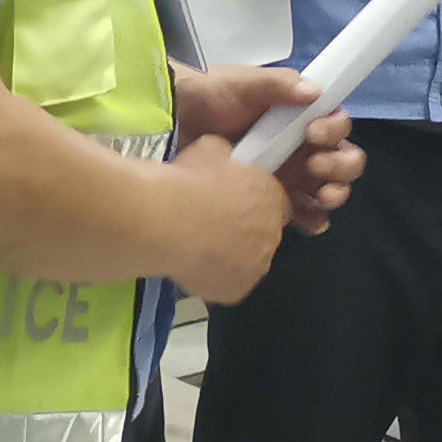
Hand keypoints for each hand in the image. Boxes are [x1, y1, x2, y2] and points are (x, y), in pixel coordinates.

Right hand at [156, 138, 295, 304]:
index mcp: (272, 198)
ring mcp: (255, 267)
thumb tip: (225, 161)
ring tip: (197, 245)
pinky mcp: (235, 291)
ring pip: (247, 261)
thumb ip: (228, 160)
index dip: (252, 202)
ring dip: (230, 255)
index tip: (231, 201)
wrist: (166, 219)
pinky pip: (226, 283)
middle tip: (211, 222)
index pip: (275, 203)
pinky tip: (191, 262)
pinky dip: (212, 276)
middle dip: (243, 230)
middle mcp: (272, 235)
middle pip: (263, 234)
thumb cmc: (189, 180)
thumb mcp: (213, 150)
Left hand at [174, 64, 362, 235]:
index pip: (335, 125)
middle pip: (341, 160)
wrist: (171, 125)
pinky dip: (312, 219)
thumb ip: (278, 84)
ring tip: (320, 199)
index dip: (333, 131)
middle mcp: (300, 146)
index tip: (312, 132)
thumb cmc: (210, 96)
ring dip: (332, 195)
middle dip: (340, 167)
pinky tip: (308, 222)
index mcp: (299, 116)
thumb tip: (315, 92)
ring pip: (326, 189)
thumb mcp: (243, 83)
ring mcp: (287, 174)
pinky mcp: (269, 198)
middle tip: (315, 168)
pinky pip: (301, 212)